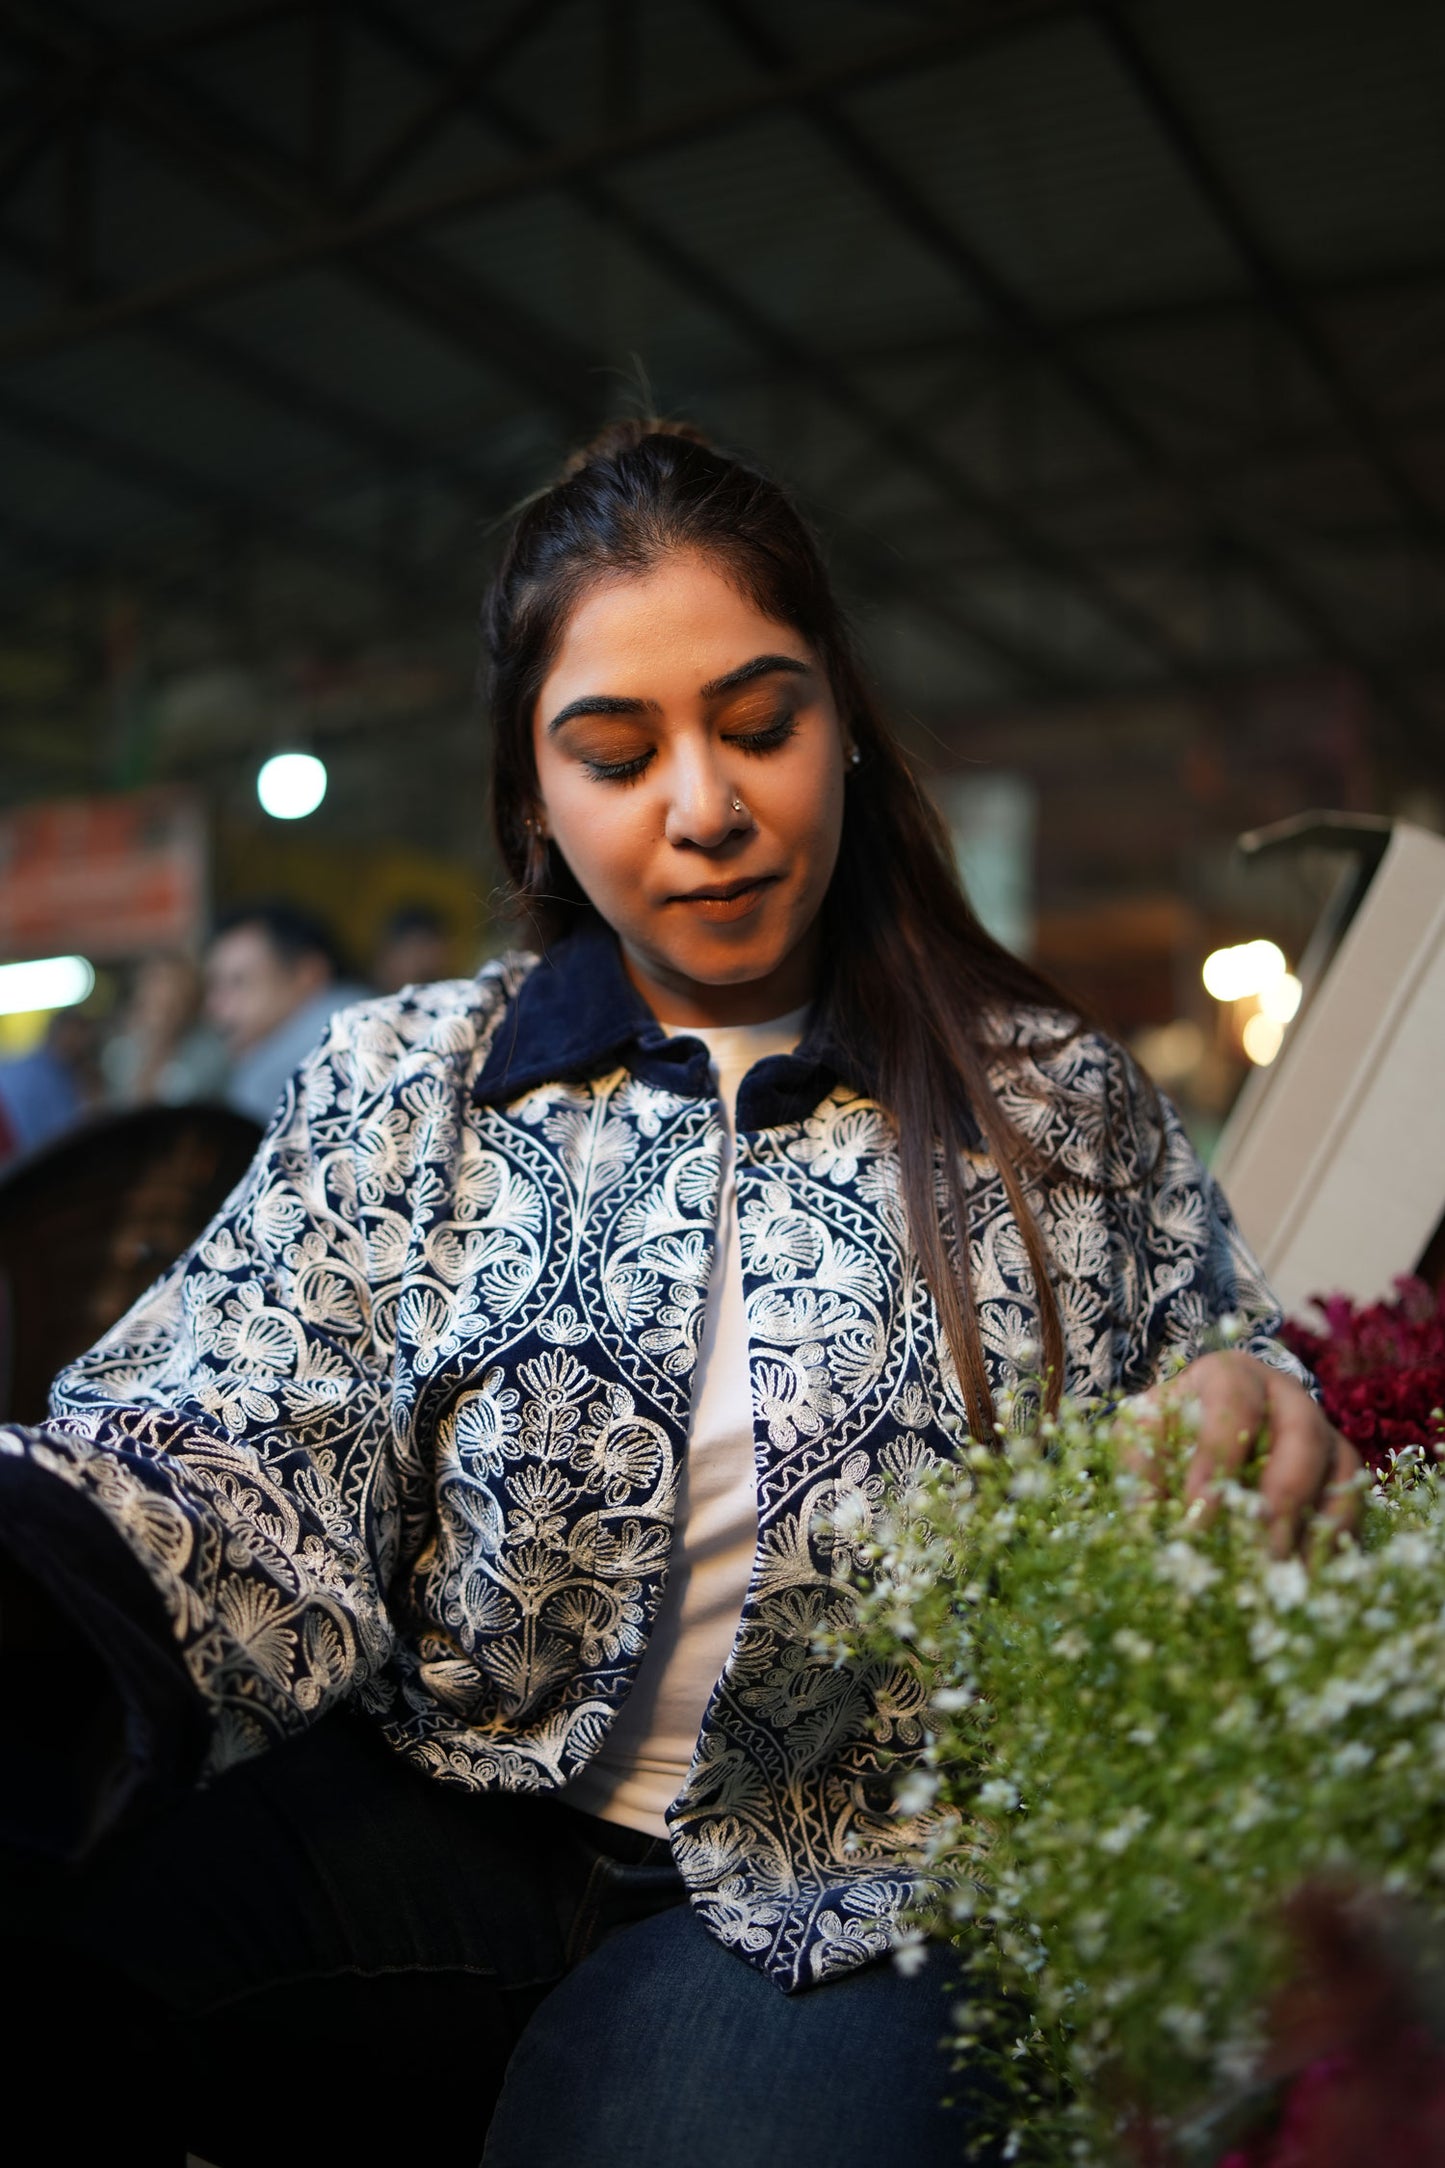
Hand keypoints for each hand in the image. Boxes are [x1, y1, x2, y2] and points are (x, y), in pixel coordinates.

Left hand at [1137, 1348, 1361, 1554]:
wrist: (1197, 1428)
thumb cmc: (1167, 1429)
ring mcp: (1321, 1430)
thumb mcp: (1142, 1434)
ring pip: (1342, 1467)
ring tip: (1294, 1570)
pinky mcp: (1340, 1469)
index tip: (1198, 1516)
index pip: (1233, 1406)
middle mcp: (1286, 1396)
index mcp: (1231, 1376)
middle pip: (1303, 1433)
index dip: (1219, 1458)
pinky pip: (1354, 1501)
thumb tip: (1153, 1515)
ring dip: (1323, 1521)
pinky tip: (1315, 1574)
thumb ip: (1143, 1465)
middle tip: (1263, 1547)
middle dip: (1286, 1493)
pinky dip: (1340, 1537)